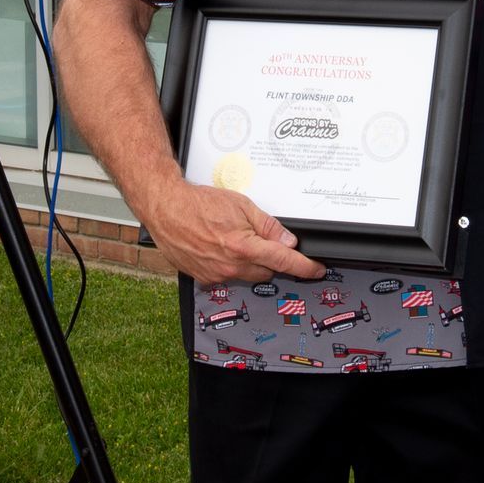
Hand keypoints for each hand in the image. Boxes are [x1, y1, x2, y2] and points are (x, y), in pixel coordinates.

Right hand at [139, 175, 323, 284]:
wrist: (166, 209)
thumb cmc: (200, 204)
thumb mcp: (242, 206)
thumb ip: (268, 226)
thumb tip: (288, 241)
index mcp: (244, 247)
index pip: (284, 262)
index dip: (305, 267)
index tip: (316, 270)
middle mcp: (231, 266)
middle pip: (267, 272)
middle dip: (271, 259)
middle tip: (261, 240)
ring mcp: (216, 275)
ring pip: (247, 276)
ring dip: (250, 263)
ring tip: (234, 239)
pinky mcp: (204, 278)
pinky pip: (227, 277)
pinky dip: (231, 266)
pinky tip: (220, 249)